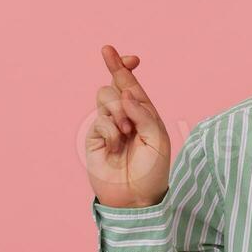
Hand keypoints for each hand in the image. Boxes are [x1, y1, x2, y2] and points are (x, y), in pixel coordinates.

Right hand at [86, 44, 171, 207]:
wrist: (136, 198)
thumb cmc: (153, 170)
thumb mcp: (157, 138)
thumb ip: (143, 113)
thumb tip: (126, 92)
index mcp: (143, 113)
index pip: (130, 84)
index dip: (122, 67)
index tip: (116, 53)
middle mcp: (125, 116)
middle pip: (114, 84)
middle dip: (119, 82)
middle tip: (130, 99)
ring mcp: (108, 125)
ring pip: (104, 97)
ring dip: (118, 111)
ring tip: (127, 133)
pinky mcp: (94, 138)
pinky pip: (99, 120)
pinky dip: (111, 131)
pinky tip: (116, 147)